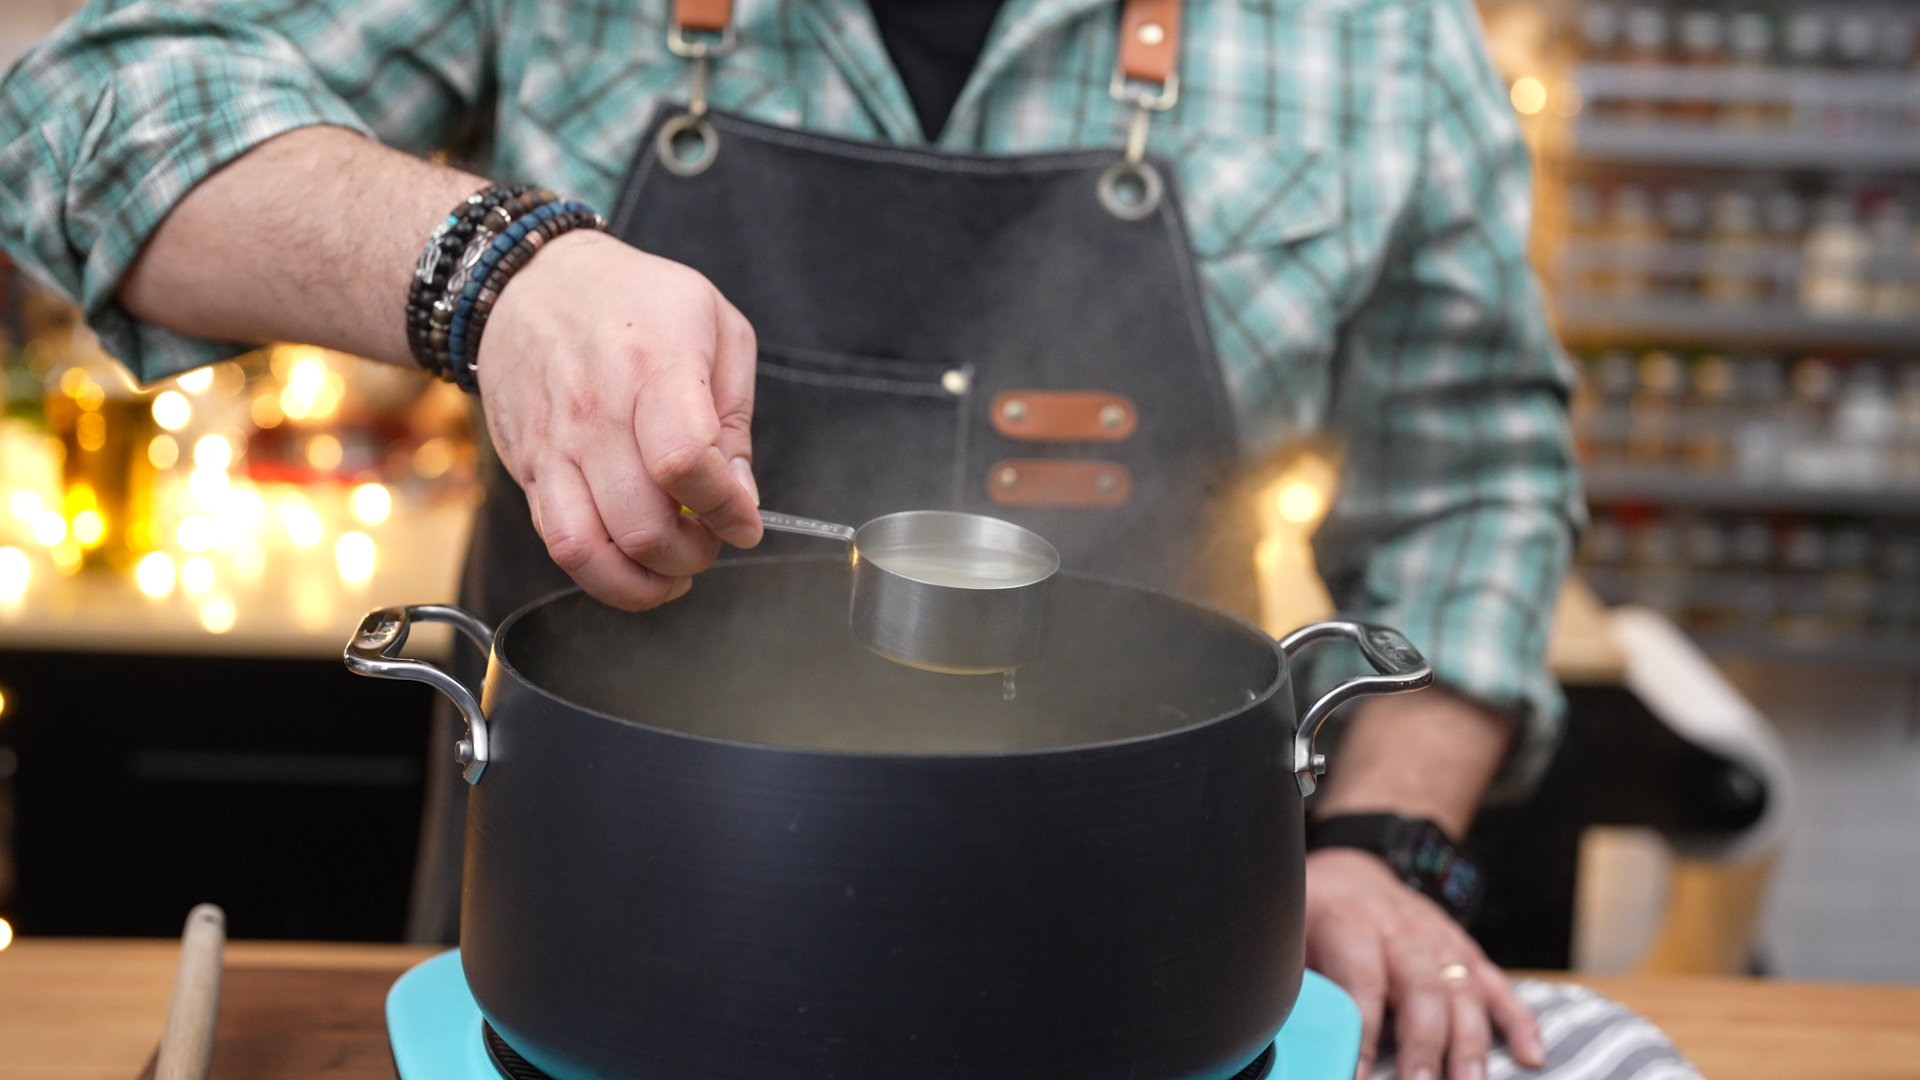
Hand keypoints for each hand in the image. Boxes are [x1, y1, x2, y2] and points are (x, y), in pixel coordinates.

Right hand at [477, 230, 762, 608]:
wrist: (529, 281)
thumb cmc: (635, 299)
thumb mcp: (715, 325)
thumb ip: (734, 414)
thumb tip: (740, 494)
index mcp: (651, 365)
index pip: (686, 464)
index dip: (726, 510)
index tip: (745, 523)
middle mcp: (594, 411)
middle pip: (642, 523)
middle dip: (692, 554)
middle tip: (711, 540)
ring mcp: (553, 445)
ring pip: (589, 550)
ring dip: (643, 582)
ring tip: (673, 571)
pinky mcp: (527, 468)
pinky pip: (558, 543)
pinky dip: (601, 573)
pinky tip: (633, 563)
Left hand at [1305, 848, 1543, 1079]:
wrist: (1357, 865)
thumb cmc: (1319, 911)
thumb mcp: (1291, 932)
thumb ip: (1298, 982)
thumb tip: (1282, 1033)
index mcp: (1351, 923)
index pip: (1361, 981)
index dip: (1363, 1032)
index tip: (1359, 1076)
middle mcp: (1402, 931)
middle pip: (1421, 990)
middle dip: (1424, 1045)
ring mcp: (1441, 941)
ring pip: (1464, 992)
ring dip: (1470, 1044)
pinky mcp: (1466, 952)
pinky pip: (1498, 986)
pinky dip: (1519, 1021)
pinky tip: (1533, 1056)